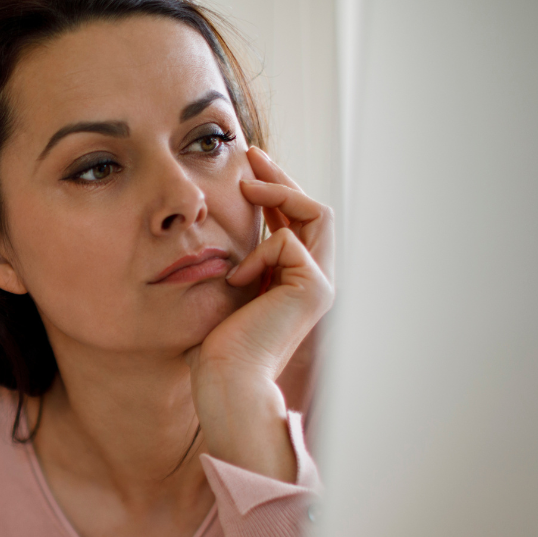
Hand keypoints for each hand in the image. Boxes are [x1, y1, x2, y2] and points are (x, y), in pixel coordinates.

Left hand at [187, 147, 334, 478]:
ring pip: (314, 213)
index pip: (294, 223)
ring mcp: (320, 284)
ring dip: (279, 191)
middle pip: (312, 209)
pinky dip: (258, 251)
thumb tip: (220, 234)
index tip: (246, 171)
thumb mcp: (225, 291)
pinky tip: (237, 277)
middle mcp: (315, 280)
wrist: (226, 381)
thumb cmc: (216, 348)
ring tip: (247, 185)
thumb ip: (235, 263)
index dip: (274, 192)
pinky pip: (287, 242)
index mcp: (294, 281)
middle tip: (251, 155)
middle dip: (282, 177)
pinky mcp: (314, 287)